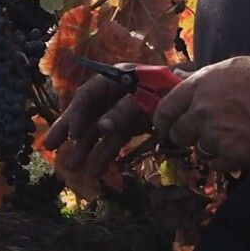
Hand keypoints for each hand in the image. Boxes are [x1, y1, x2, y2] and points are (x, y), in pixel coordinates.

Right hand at [41, 72, 163, 191]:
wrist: (200, 97)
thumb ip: (125, 110)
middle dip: (68, 131)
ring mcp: (122, 112)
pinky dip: (105, 156)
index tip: (72, 136)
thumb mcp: (150, 95)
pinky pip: (114, 142)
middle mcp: (114, 94)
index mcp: (116, 79)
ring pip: (97, 131)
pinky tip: (94, 172)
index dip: (77, 115)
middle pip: (86, 113)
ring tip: (70, 169)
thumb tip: (101, 128)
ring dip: (85, 149)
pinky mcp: (132, 127)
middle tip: (49, 147)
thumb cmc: (175, 88)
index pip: (88, 96)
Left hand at [149, 56, 249, 170]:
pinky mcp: (234, 154)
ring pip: (200, 150)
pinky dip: (228, 162)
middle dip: (187, 137)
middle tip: (202, 135)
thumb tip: (178, 78)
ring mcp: (216, 134)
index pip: (165, 108)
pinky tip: (243, 150)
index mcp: (199, 85)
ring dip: (212, 148)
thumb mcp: (231, 67)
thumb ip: (202, 78)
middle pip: (178, 134)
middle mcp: (202, 110)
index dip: (162, 121)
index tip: (164, 127)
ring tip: (234, 137)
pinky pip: (218, 165)